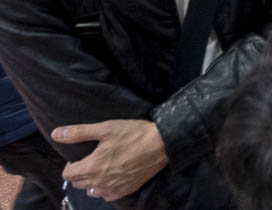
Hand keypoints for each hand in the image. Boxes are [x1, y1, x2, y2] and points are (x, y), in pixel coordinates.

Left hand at [53, 120, 167, 201]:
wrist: (162, 144)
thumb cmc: (134, 134)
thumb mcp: (106, 128)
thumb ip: (79, 133)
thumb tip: (56, 134)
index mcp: (91, 167)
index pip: (68, 174)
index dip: (71, 164)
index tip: (80, 156)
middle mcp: (100, 182)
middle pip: (78, 184)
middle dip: (80, 172)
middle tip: (91, 159)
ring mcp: (113, 188)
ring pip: (91, 191)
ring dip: (91, 182)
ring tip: (101, 169)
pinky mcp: (126, 190)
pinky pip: (107, 195)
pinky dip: (105, 188)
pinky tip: (112, 177)